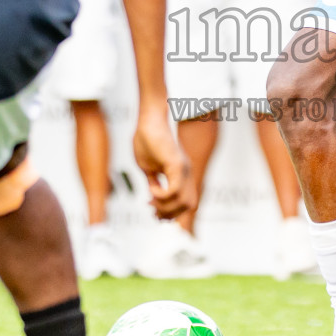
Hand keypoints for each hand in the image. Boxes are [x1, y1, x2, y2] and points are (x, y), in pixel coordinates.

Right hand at [132, 98, 192, 218]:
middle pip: (189, 207)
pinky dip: (162, 197)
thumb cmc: (146, 140)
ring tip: (151, 201)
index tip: (154, 212)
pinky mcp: (176, 165)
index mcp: (182, 175)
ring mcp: (184, 170)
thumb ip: (154, 182)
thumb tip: (154, 197)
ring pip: (184, 202)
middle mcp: (186, 174)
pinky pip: (174, 191)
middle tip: (153, 212)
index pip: (186, 202)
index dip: (172, 213)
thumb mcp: (148, 168)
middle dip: (170, 215)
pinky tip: (152, 191)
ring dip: (165, 207)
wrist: (149, 121)